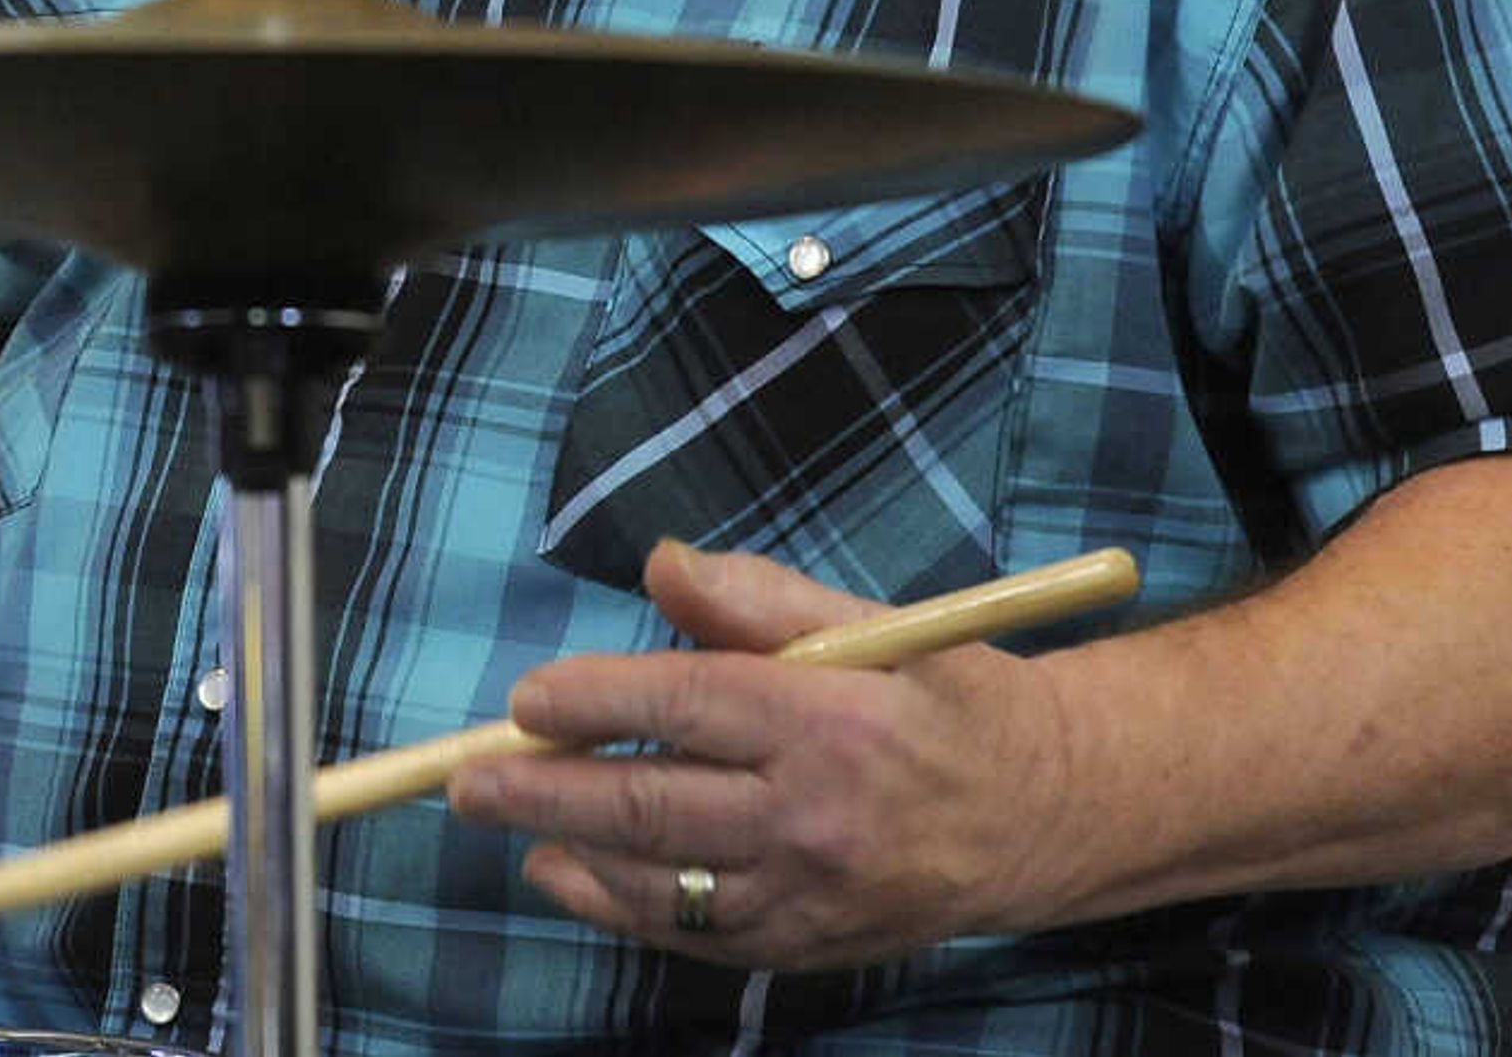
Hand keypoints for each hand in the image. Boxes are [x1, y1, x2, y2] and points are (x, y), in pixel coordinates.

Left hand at [444, 539, 1081, 968]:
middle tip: (469, 781)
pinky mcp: (812, 946)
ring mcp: (815, 895)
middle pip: (657, 806)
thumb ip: (761, 598)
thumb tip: (660, 565)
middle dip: (548, 793)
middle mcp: (821, 817)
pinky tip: (573, 877)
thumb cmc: (944, 696)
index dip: (597, 701)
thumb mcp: (874, 622)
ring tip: (508, 829)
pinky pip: (700, 935)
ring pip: (666, 883)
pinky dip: (627, 909)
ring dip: (573, 858)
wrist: (1041, 814)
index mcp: (835, 721)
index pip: (690, 706)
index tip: (526, 699)